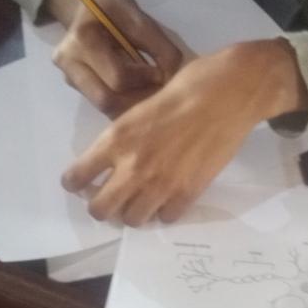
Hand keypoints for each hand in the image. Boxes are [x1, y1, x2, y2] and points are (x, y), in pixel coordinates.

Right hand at [45, 0, 181, 116]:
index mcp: (84, 39)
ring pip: (105, 109)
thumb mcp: (136, 15)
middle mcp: (70, 63)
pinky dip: (125, 106)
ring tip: (151, 96)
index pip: (118, 76)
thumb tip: (172, 75)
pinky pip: (104, 106)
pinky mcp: (76, 88)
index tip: (162, 73)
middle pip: (107, 101)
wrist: (81, 8)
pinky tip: (138, 97)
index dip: (146, 79)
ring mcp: (70, 78)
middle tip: (159, 92)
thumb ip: (157, 44)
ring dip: (133, 107)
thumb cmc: (111, 9)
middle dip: (139, 101)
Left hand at [61, 39, 307, 225]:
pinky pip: (166, 218)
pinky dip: (165, 211)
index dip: (75, 183)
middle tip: (111, 198)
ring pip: (132, 220)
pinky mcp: (188, 193)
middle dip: (101, 207)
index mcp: (116, 139)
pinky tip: (169, 197)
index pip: (77, 177)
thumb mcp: (141, 107)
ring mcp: (161, 184)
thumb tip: (116, 156)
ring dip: (134, 212)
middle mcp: (132, 166)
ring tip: (142, 200)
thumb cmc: (187, 86)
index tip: (82, 182)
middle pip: (100, 210)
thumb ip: (125, 136)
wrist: (231, 92)